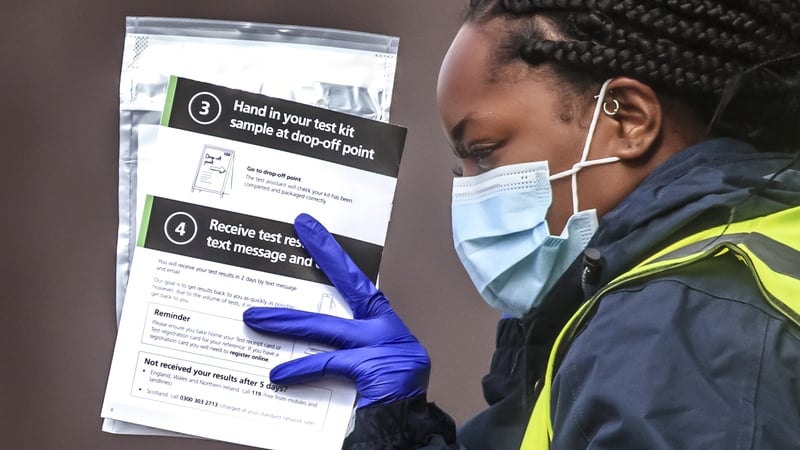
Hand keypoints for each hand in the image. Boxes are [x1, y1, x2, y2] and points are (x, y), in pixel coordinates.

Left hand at [243, 213, 429, 407]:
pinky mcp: (370, 368)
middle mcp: (384, 330)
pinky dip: (298, 370)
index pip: (355, 281)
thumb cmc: (387, 400)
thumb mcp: (369, 365)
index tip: (311, 229)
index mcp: (384, 324)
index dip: (332, 254)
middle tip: (299, 231)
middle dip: (322, 256)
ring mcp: (379, 347)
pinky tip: (276, 375)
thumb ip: (341, 347)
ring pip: (324, 327)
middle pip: (348, 286)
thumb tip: (296, 342)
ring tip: (254, 318)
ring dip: (285, 322)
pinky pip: (325, 364)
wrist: (405, 428)